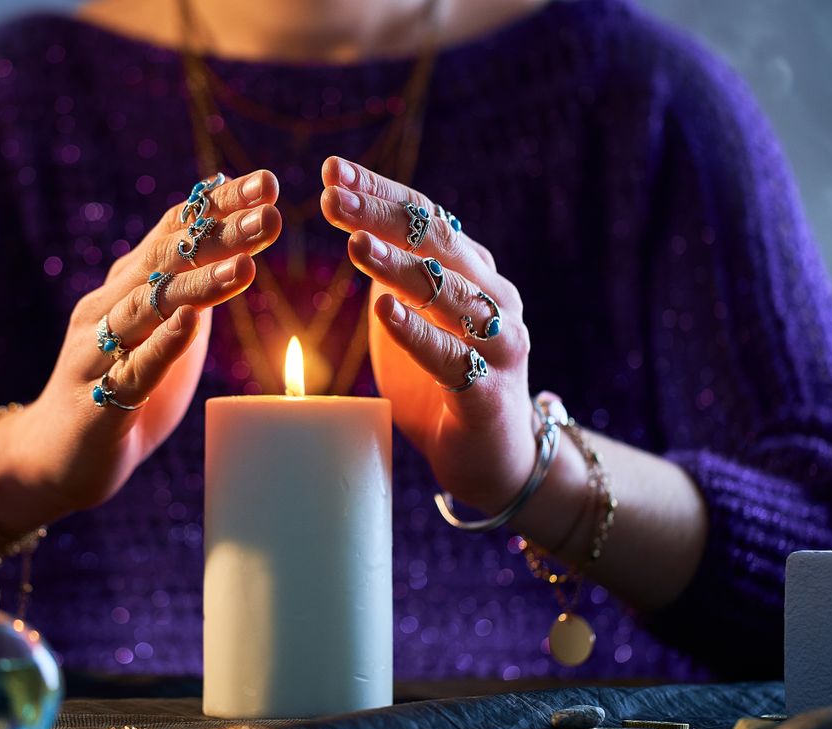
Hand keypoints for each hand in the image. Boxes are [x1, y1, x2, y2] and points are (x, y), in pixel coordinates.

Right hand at [0, 170, 281, 531]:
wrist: (55, 459)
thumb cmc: (118, 390)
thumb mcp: (162, 334)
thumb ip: (189, 295)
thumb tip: (235, 249)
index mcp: (125, 288)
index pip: (173, 234)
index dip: (217, 206)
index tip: (266, 182)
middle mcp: (106, 308)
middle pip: (164, 260)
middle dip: (219, 233)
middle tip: (270, 209)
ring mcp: (97, 353)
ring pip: (149, 308)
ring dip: (200, 283)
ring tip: (247, 264)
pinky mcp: (98, 401)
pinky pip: (134, 368)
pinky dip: (163, 343)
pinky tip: (192, 321)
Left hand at [319, 157, 543, 527]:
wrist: (492, 457)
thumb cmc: (445, 381)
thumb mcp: (416, 318)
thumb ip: (397, 277)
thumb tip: (358, 225)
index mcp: (474, 273)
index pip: (428, 217)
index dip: (381, 191)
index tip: (333, 170)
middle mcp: (495, 298)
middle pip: (439, 244)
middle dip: (382, 216)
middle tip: (332, 197)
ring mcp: (499, 344)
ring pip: (450, 295)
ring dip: (400, 268)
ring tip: (354, 245)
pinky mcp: (490, 393)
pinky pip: (454, 358)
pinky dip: (419, 334)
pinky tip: (385, 312)